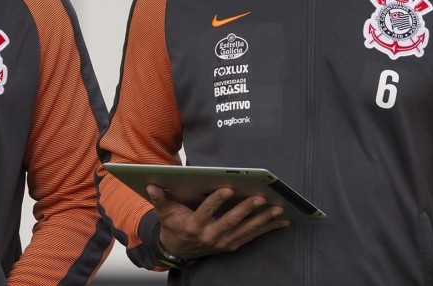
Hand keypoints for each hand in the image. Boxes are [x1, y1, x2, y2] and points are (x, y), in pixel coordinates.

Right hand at [147, 184, 289, 258]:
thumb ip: (159, 198)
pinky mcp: (233, 244)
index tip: (227, 188)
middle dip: (246, 209)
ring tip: (277, 208)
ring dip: (262, 219)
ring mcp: (223, 242)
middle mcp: (210, 236)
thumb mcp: (164, 212)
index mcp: (194, 226)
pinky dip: (267, 228)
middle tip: (260, 198)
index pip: (206, 212)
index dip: (216, 200)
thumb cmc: (174, 225)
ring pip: (245, 229)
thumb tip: (151, 184)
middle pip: (230, 221)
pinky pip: (252, 236)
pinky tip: (281, 221)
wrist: (179, 249)